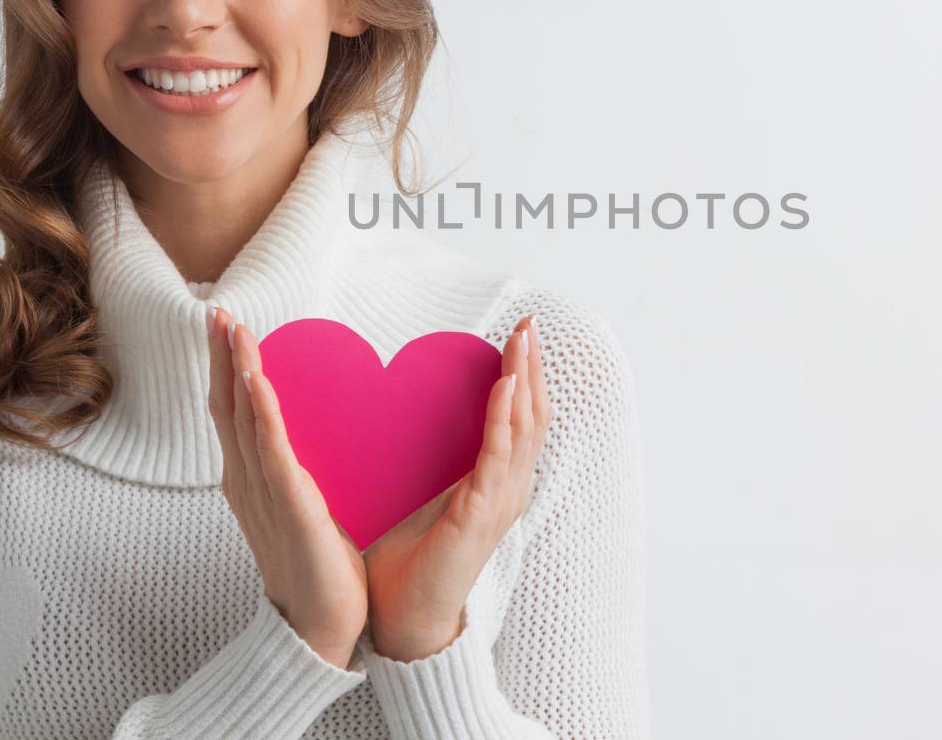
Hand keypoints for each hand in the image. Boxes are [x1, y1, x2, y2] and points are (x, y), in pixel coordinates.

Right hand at [206, 304, 368, 668]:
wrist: (319, 627)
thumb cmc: (319, 569)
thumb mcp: (303, 507)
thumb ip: (297, 472)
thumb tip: (309, 439)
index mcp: (252, 479)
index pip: (233, 412)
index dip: (228, 367)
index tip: (226, 325)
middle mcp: (247, 480)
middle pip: (227, 406)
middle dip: (222, 357)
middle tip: (217, 312)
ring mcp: (262, 492)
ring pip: (242, 419)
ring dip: (236, 369)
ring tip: (231, 328)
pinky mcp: (287, 505)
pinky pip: (271, 450)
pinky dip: (260, 412)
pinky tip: (255, 380)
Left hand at [361, 314, 550, 660]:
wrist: (406, 620)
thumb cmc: (412, 562)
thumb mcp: (428, 495)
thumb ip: (435, 460)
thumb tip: (414, 418)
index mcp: (499, 483)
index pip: (523, 417)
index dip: (525, 374)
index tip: (519, 333)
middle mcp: (510, 488)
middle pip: (535, 414)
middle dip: (533, 365)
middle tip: (529, 323)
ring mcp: (501, 501)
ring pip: (526, 428)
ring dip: (525, 378)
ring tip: (522, 340)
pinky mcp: (481, 513)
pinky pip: (499, 455)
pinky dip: (504, 416)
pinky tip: (504, 385)